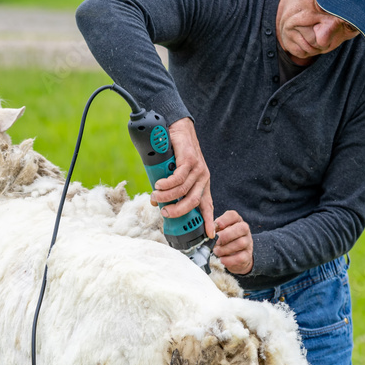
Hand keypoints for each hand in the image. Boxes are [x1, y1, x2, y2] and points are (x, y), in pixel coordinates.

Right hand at [151, 117, 215, 237]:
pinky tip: (159, 184)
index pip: (208, 205)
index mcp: (202, 184)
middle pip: (193, 202)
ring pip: (183, 190)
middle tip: (164, 213)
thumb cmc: (176, 153)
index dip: (209, 221)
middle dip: (178, 211)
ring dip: (167, 196)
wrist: (178, 129)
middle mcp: (203, 178)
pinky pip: (178, 178)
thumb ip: (172, 188)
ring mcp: (198, 169)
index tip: (209, 235)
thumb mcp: (177, 174)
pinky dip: (167, 184)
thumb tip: (158, 204)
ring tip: (155, 196)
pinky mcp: (190, 160)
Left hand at [213, 210, 253, 274]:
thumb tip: (207, 231)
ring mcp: (248, 243)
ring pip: (241, 243)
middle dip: (226, 235)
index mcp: (236, 221)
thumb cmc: (226, 241)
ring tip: (216, 251)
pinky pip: (241, 257)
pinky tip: (222, 259)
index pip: (233, 215)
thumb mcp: (220, 232)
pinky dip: (229, 260)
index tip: (215, 226)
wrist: (237, 255)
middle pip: (241, 228)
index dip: (224, 220)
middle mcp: (244, 230)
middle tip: (215, 241)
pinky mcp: (247, 255)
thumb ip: (214, 229)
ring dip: (225, 248)